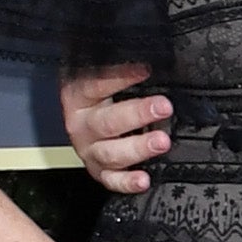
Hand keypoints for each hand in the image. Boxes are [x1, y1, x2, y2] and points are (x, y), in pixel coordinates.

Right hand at [64, 64, 172, 196]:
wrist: (82, 121)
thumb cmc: (99, 96)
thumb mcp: (103, 78)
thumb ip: (120, 70)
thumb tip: (150, 59)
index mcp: (77, 97)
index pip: (96, 85)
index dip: (120, 77)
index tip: (146, 70)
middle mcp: (81, 125)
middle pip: (107, 122)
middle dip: (137, 114)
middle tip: (163, 107)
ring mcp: (89, 150)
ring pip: (110, 153)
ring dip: (138, 148)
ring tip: (161, 141)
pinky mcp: (99, 171)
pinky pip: (112, 180)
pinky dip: (127, 182)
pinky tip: (144, 180)